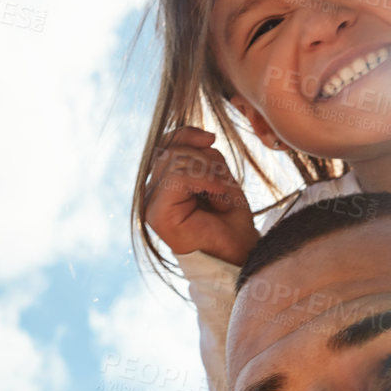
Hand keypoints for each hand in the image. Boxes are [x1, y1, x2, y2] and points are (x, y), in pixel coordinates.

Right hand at [145, 128, 258, 266]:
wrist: (239, 256)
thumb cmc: (231, 222)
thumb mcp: (220, 177)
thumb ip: (206, 155)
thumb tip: (205, 136)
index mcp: (163, 184)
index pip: (165, 145)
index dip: (187, 134)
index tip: (211, 139)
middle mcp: (152, 194)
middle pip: (171, 150)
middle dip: (205, 159)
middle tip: (223, 185)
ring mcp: (152, 205)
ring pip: (174, 161)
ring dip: (209, 172)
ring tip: (221, 194)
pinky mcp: (157, 214)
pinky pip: (178, 177)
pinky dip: (206, 180)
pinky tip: (218, 195)